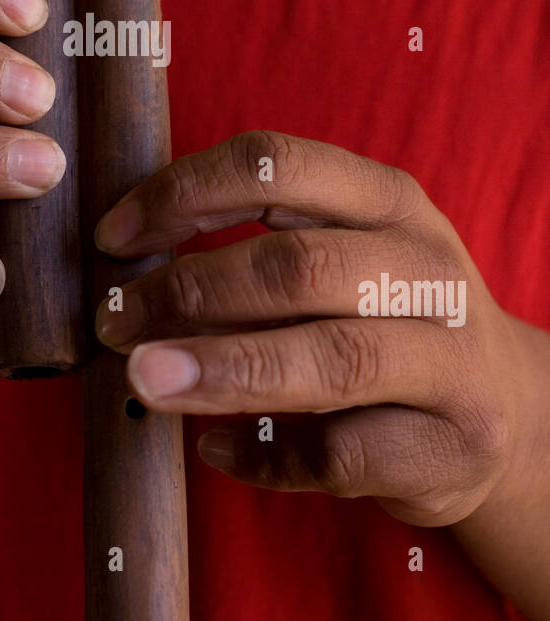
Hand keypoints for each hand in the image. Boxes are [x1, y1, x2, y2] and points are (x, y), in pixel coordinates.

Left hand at [94, 130, 531, 526]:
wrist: (507, 415)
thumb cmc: (388, 320)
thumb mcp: (347, 253)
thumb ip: (260, 243)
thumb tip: (126, 261)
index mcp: (390, 200)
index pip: (279, 165)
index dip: (185, 193)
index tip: (114, 236)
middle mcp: (428, 270)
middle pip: (297, 268)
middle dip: (189, 291)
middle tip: (113, 323)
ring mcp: (450, 361)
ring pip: (328, 361)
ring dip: (221, 369)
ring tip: (144, 379)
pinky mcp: (449, 448)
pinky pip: (338, 455)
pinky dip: (263, 455)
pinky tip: (216, 449)